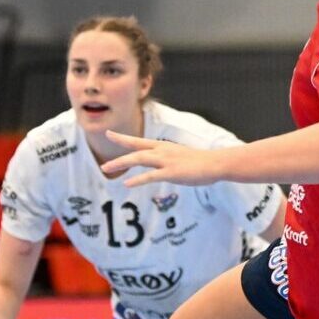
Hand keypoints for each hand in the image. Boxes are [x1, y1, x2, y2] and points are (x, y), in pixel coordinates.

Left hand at [100, 131, 224, 187]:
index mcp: (163, 146)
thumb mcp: (180, 157)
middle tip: (102, 163)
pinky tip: (127, 184)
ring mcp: (166, 160)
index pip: (139, 141)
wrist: (215, 163)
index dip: (123, 138)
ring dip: (121, 163)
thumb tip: (161, 166)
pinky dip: (138, 180)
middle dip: (117, 154)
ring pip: (139, 159)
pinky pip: (151, 176)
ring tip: (107, 169)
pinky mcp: (171, 172)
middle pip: (135, 148)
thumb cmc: (201, 162)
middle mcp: (162, 150)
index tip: (109, 134)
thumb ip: (168, 160)